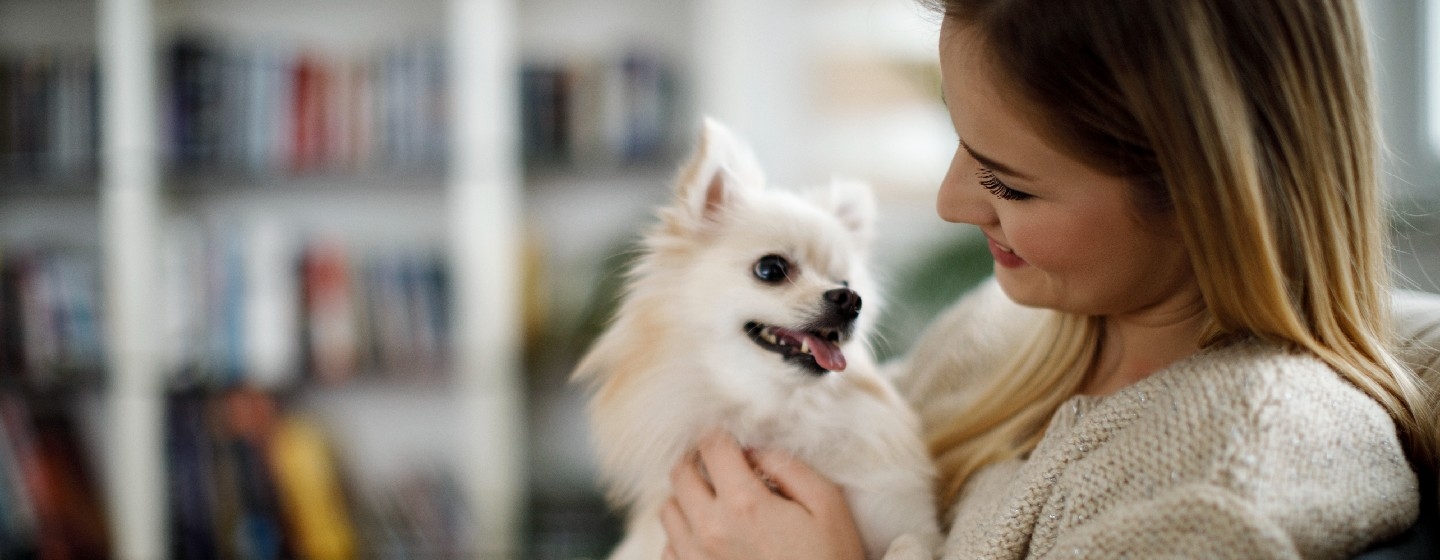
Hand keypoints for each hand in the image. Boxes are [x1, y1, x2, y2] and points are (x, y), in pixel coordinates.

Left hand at [660, 430, 866, 559]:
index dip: (721, 434)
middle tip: (720, 463)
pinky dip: (683, 533)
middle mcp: (710, 531)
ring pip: (669, 509)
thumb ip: (788, 466)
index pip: (712, 447)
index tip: (731, 437)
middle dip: (698, 460)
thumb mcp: (827, 504)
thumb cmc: (830, 559)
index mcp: (744, 505)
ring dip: (687, 496)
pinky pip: (669, 547)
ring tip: (716, 501)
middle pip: (680, 474)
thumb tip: (755, 449)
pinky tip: (711, 535)